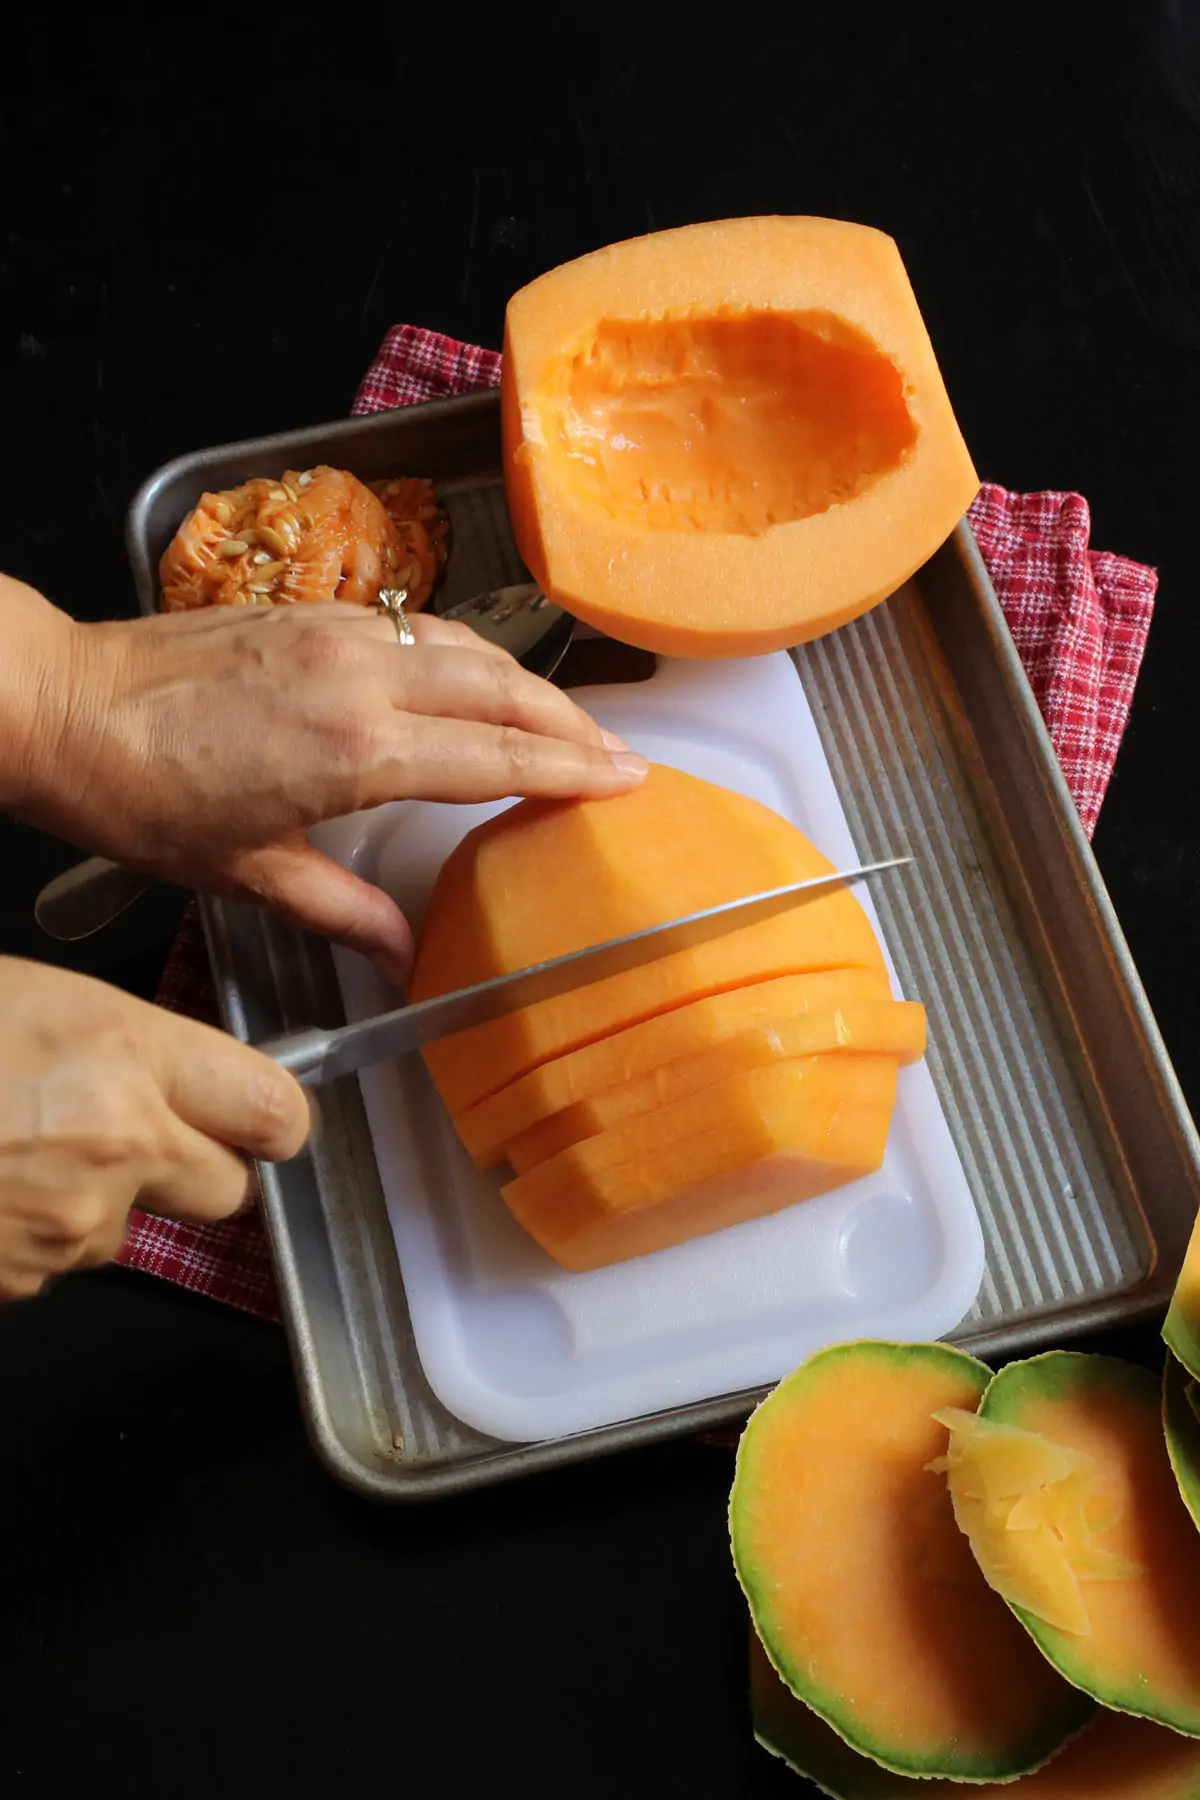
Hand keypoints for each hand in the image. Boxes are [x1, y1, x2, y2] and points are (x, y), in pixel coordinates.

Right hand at [0, 957, 309, 1300]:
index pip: (271, 1105)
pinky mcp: (25, 1283)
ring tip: (24, 1147)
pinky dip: (35, 1232)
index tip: (263, 1110)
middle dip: (197, 1163)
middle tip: (134, 1127)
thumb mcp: (23, 989)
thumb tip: (157, 1064)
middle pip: (225, 1187)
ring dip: (97, 1200)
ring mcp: (73, 1225)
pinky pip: (58, 1260)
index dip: (273, 1115)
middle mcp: (122, 1147)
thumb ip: (115, 1038)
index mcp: (125, 1054)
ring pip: (131, 1227)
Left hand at [3, 577, 648, 979]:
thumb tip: (401, 950)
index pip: (498, 756)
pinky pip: (419, 626)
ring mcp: (338, 634)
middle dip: (573, 721)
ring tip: (564, 719)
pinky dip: (469, 653)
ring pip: (468, 647)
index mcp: (357, 750)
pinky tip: (477, 675)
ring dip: (528, 682)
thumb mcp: (247, 872)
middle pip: (505, 689)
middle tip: (618, 753)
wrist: (65, 704)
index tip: (626, 778)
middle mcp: (362, 678)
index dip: (572, 768)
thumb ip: (341, 907)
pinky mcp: (311, 611)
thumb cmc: (141, 792)